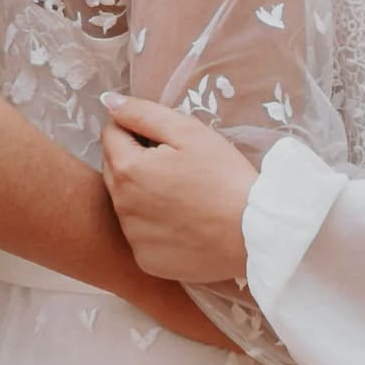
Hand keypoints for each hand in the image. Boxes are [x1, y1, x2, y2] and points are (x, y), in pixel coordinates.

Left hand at [99, 96, 257, 285]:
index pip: (111, 135)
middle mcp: (121, 206)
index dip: (135, 128)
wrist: (254, 233)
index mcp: (127, 170)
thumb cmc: (224, 176)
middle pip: (114, 169)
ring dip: (142, 194)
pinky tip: (182, 223)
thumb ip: (143, 114)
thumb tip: (110, 103)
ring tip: (182, 195)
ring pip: (126, 204)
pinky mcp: (146, 260)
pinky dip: (153, 226)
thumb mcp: (189, 132)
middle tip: (177, 165)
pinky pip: (141, 235)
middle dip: (136, 161)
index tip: (164, 138)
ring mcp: (132, 237)